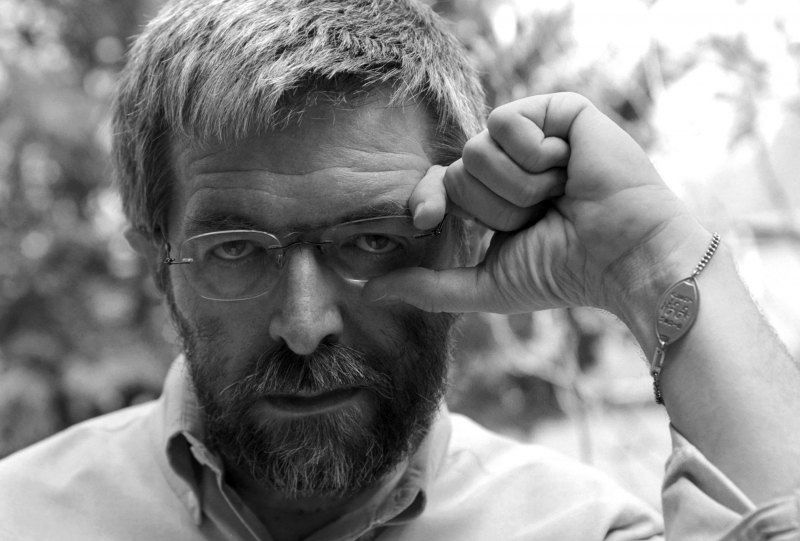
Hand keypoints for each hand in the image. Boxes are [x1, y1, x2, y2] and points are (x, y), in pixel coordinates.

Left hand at [363, 93, 704, 320]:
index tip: (424, 222)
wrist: (623, 257)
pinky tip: (569, 168)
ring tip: (561, 194)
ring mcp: (532, 134)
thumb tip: (369, 293)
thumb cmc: (563, 273)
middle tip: (543, 216)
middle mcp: (510, 162)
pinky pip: (505, 122)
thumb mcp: (486, 286)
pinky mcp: (555, 110)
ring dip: (518, 188)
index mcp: (494, 196)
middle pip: (457, 170)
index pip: (438, 185)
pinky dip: (533, 156)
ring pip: (477, 150)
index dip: (426, 200)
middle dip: (496, 207)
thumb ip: (428, 287)